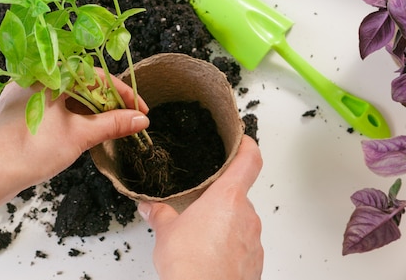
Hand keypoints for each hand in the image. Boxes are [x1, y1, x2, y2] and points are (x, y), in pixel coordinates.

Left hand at [0, 74, 149, 193]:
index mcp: (48, 75)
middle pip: (81, 82)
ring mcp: (23, 93)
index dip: (121, 93)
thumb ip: (112, 124)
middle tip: (128, 118)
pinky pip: (52, 103)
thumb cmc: (32, 151)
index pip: (95, 75)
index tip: (140, 110)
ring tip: (110, 125)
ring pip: (66, 94)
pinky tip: (84, 128)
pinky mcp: (17, 109)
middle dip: (107, 100)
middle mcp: (34, 77)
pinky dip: (71, 113)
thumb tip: (140, 119)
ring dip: (90, 108)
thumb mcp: (79, 135)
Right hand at [138, 134, 262, 279]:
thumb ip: (160, 214)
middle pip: (240, 195)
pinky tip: (212, 258)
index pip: (249, 161)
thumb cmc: (190, 264)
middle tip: (200, 212)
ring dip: (225, 227)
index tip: (243, 142)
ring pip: (242, 223)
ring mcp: (254, 240)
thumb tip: (149, 207)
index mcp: (227, 197)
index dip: (247, 147)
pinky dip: (231, 249)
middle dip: (221, 202)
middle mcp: (247, 215)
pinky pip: (245, 247)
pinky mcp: (256, 262)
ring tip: (202, 241)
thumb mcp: (166, 232)